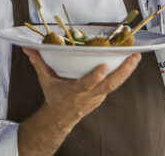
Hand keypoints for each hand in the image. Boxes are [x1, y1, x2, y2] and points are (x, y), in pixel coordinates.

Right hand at [23, 48, 140, 127]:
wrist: (60, 117)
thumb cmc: (54, 96)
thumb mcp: (45, 79)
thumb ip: (38, 62)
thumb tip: (28, 48)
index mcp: (75, 91)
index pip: (86, 84)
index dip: (95, 77)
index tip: (103, 67)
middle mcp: (89, 94)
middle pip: (109, 84)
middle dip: (123, 71)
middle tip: (133, 58)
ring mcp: (98, 96)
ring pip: (115, 84)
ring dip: (128, 71)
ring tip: (136, 57)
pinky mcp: (102, 95)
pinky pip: (114, 83)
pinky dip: (123, 73)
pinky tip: (130, 61)